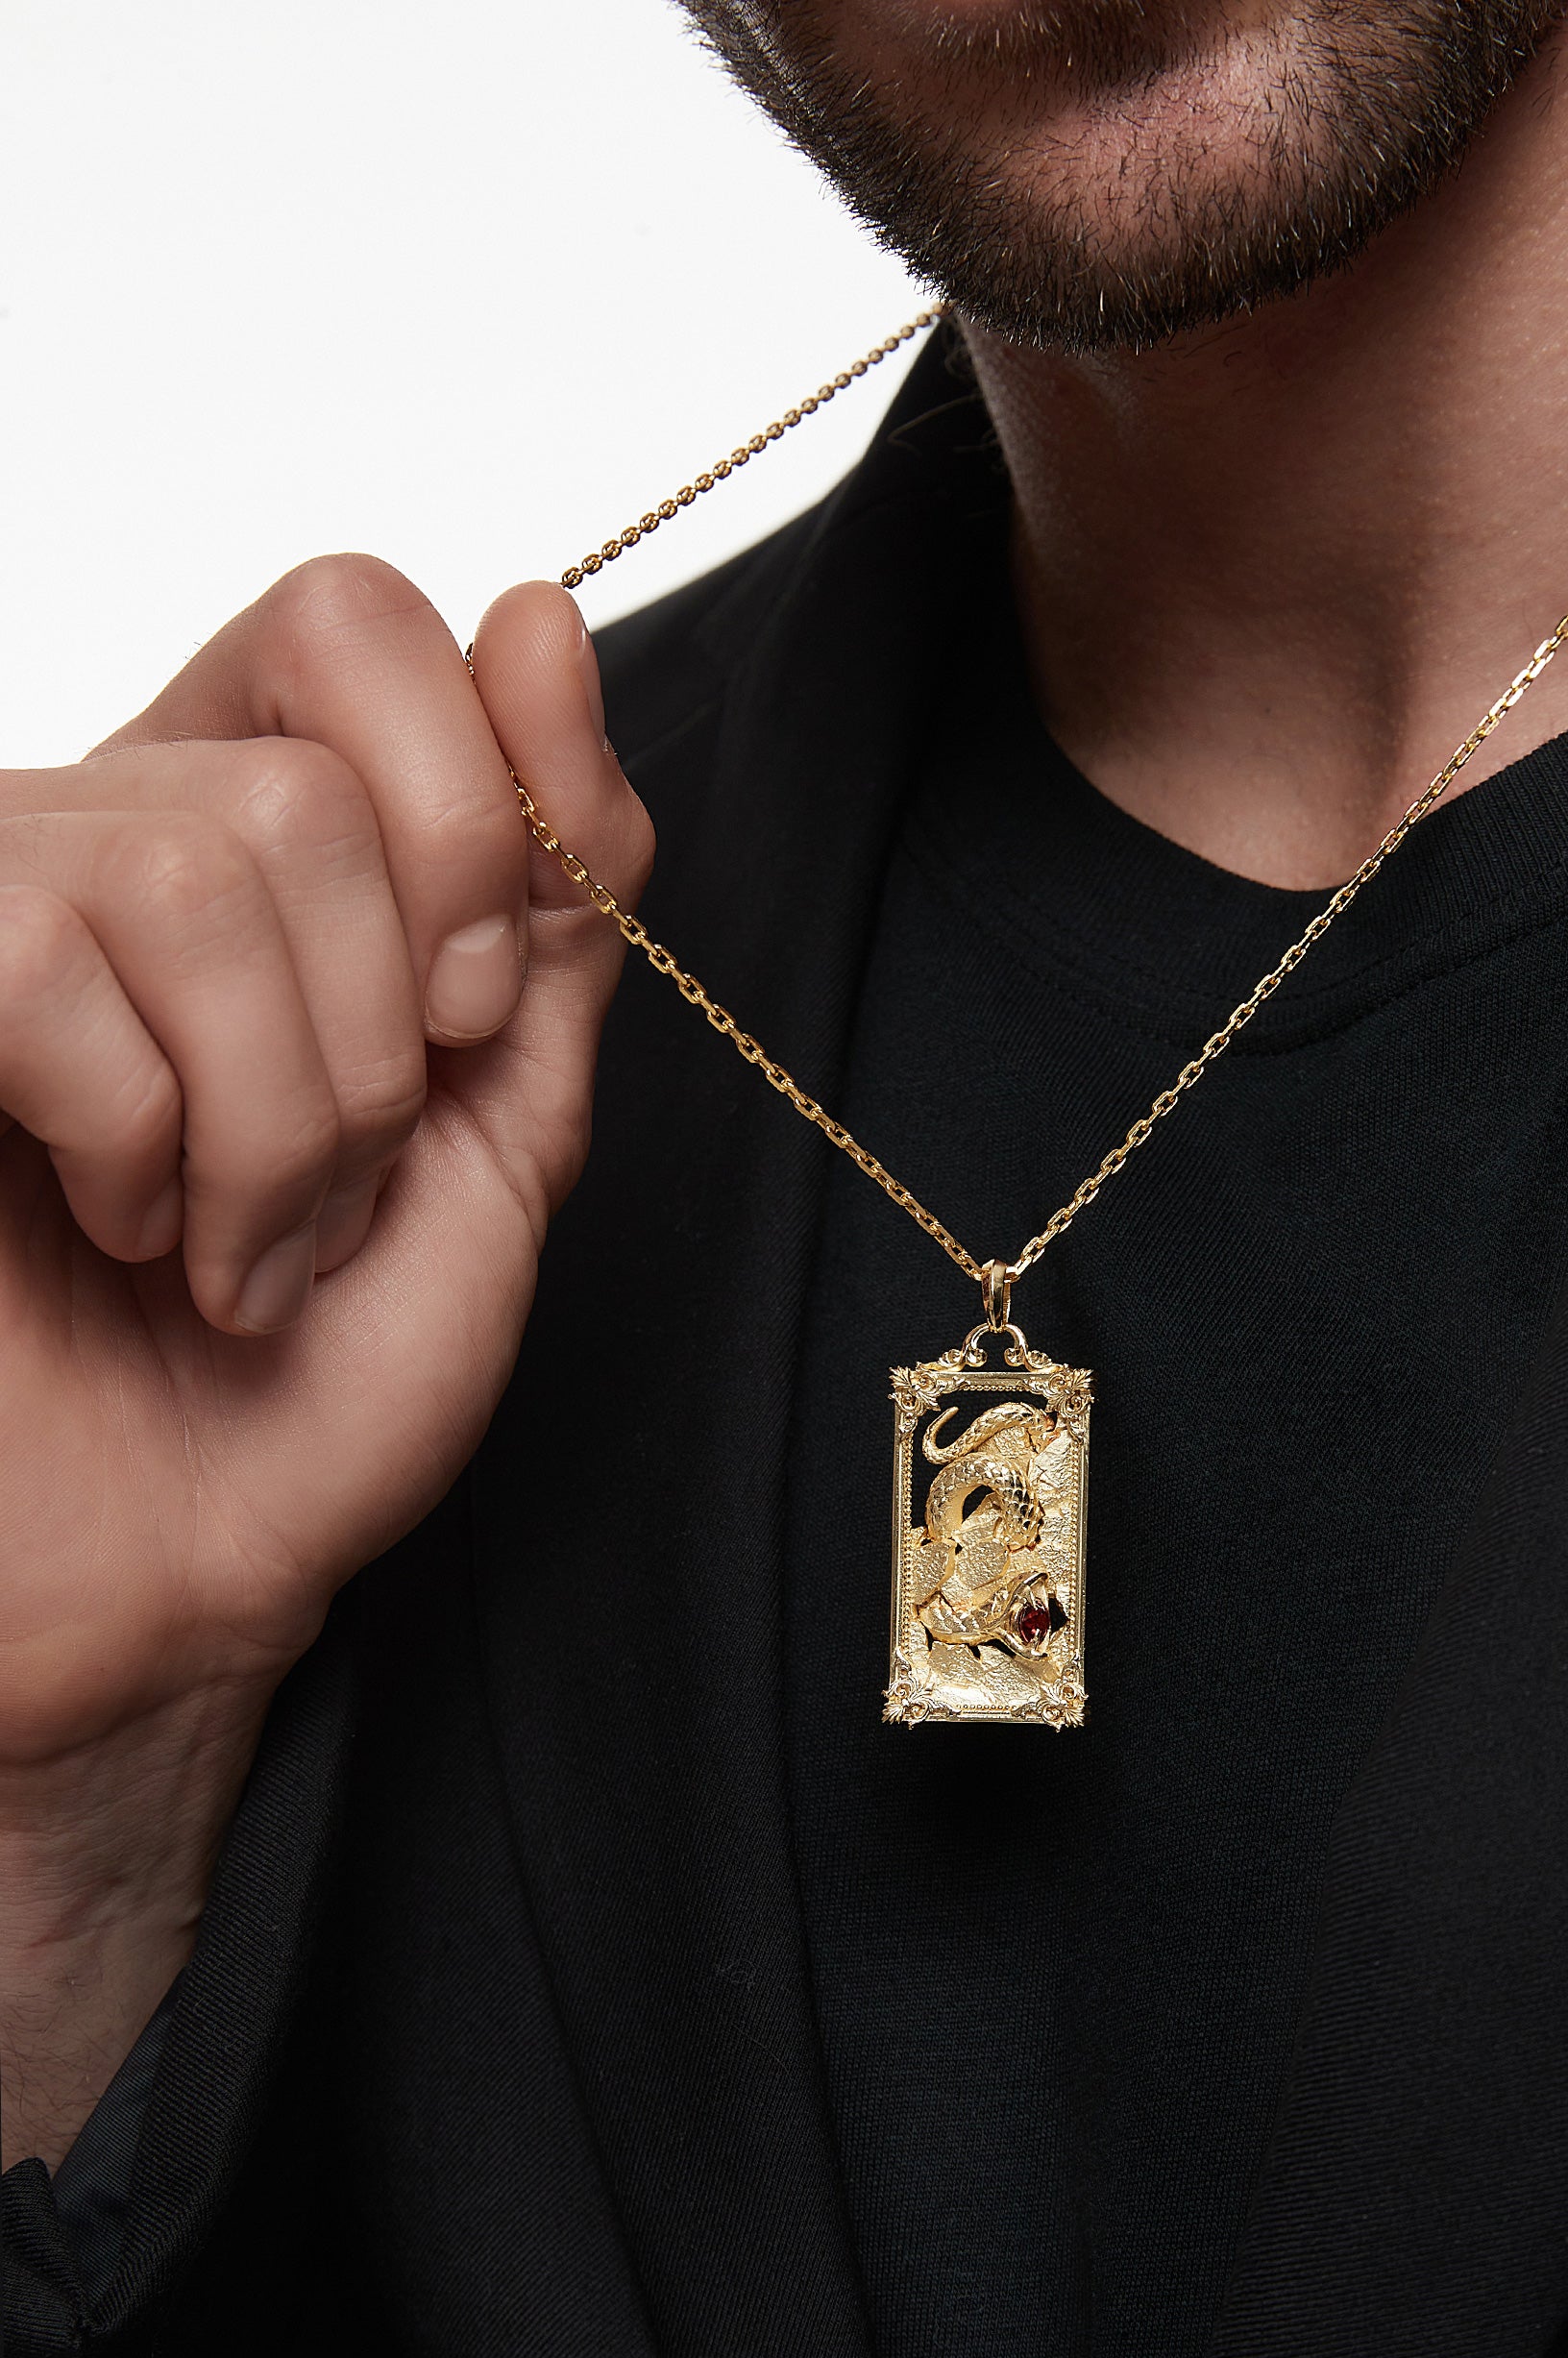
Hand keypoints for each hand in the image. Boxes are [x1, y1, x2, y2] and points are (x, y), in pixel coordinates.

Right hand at [0, 555, 653, 1769]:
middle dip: (382, 1045)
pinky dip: (136, 1136)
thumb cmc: (327, 1367)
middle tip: (335, 1187)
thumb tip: (539, 616)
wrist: (184, 1561)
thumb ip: (548, 891)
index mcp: (255, 838)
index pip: (351, 619)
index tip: (476, 1004)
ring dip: (275, 1121)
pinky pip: (42, 959)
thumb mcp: (502, 1112)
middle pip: (310, 788)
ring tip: (234, 1238)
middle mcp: (103, 832)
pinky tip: (112, 1222)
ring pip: (199, 871)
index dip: (467, 804)